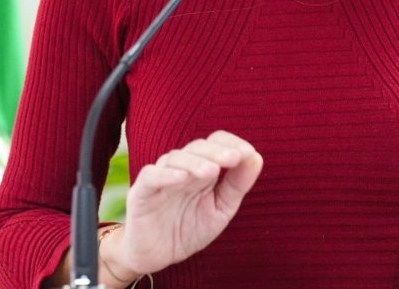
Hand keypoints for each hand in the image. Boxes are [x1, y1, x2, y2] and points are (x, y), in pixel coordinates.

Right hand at [107, 131, 262, 277]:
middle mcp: (181, 167)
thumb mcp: (220, 209)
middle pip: (198, 148)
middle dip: (217, 152)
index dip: (231, 143)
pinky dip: (166, 174)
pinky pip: (152, 176)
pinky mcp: (141, 192)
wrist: (158, 256)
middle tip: (234, 158)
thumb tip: (256, 157)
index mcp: (201, 167)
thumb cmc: (188, 228)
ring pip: (175, 158)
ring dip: (195, 162)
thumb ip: (237, 185)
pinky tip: (182, 178)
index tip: (248, 153)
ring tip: (211, 171)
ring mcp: (161, 177)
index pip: (215, 143)